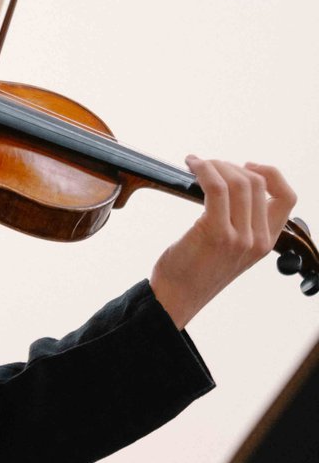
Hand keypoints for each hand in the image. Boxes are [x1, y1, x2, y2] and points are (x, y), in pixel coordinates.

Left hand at [149, 156, 296, 328]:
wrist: (176, 298)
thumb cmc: (196, 271)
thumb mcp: (231, 250)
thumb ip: (242, 224)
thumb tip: (233, 184)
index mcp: (266, 243)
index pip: (287, 198)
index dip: (271, 174)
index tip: (247, 166)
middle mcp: (258, 240)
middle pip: (258, 183)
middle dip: (231, 166)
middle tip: (209, 165)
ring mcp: (240, 238)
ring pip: (239, 182)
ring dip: (216, 165)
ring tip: (198, 164)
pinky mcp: (216, 233)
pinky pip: (216, 188)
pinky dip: (204, 170)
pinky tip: (192, 165)